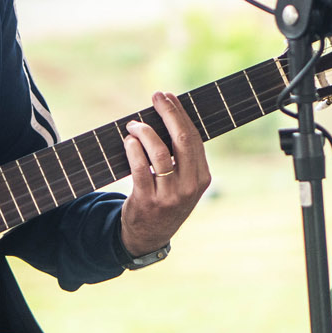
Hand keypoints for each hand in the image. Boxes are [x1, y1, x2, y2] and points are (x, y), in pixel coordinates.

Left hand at [119, 91, 209, 256]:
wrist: (149, 236)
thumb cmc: (166, 198)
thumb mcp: (183, 181)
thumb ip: (181, 155)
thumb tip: (167, 114)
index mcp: (202, 177)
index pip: (194, 138)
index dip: (180, 114)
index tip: (168, 97)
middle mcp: (189, 186)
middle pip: (182, 140)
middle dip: (169, 113)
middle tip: (156, 96)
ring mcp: (169, 195)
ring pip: (160, 153)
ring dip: (145, 132)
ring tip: (133, 124)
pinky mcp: (148, 201)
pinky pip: (141, 169)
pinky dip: (133, 150)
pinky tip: (128, 141)